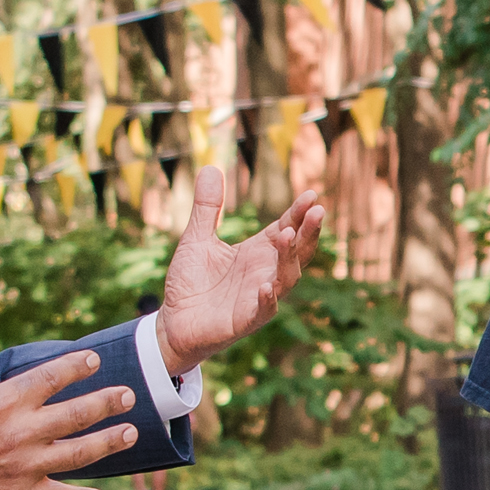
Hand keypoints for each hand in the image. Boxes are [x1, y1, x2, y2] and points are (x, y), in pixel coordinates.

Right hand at [0, 302, 144, 489]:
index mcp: (1, 404)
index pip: (50, 378)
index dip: (76, 366)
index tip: (94, 358)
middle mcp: (19, 435)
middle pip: (75, 415)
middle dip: (106, 403)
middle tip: (129, 394)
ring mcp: (22, 468)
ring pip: (78, 455)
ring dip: (108, 443)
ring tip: (131, 433)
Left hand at [153, 163, 324, 379]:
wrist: (173, 322)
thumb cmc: (190, 283)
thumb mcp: (196, 239)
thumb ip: (207, 207)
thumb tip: (210, 167)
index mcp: (258, 252)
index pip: (286, 228)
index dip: (299, 213)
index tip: (311, 194)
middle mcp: (265, 272)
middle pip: (297, 251)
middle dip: (309, 232)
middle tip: (316, 211)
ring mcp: (259, 297)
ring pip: (287, 277)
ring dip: (290, 257)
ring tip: (287, 234)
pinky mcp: (246, 320)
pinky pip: (264, 309)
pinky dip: (268, 299)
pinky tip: (266, 286)